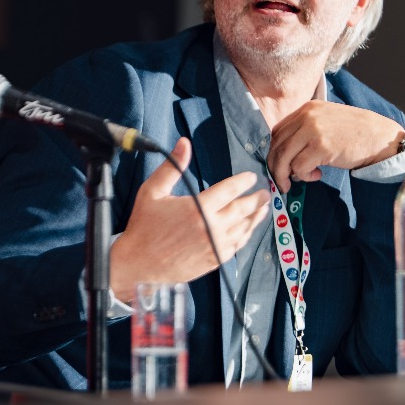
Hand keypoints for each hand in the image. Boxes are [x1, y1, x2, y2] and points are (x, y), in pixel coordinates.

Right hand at [108, 137, 269, 302]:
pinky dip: (245, 235)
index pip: (230, 189)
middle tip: (266, 193)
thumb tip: (184, 142)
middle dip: (257, 199)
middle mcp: (211, 227)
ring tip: (263, 209)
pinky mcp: (214, 260)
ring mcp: (215, 246)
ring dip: (256, 217)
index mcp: (198, 207)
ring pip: (244, 228)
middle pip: (243, 209)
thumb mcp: (153, 191)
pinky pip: (237, 245)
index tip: (252, 177)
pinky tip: (248, 229)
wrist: (138, 262)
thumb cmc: (144, 224)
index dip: (244, 181)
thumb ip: (172, 166)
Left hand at [267, 102, 404, 190]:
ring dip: (286, 175)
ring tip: (297, 181)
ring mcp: (313, 130)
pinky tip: (317, 176)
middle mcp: (307, 116)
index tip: (278, 165)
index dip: (274, 151)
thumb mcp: (327, 122)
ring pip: (284, 157)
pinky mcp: (321, 147)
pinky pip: (299, 167)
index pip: (277, 131)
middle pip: (277, 145)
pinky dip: (304, 176)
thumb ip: (306, 131)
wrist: (382, 138)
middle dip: (276, 166)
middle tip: (282, 181)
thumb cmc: (356, 133)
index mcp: (307, 109)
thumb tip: (285, 154)